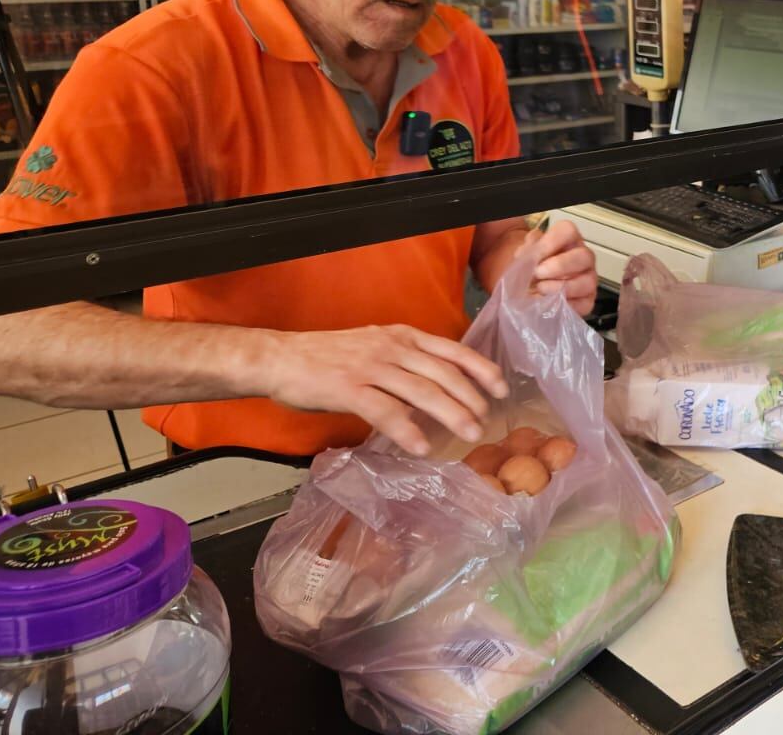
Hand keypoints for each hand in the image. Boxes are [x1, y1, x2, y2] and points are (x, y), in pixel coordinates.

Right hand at [264, 325, 505, 455]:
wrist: (281, 357)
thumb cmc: (328, 357)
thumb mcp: (376, 346)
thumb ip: (407, 362)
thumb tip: (441, 387)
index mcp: (402, 336)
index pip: (453, 350)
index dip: (481, 369)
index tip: (501, 388)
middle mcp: (392, 347)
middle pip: (443, 374)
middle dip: (470, 399)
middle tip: (486, 423)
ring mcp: (371, 367)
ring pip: (422, 391)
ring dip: (450, 415)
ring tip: (470, 435)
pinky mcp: (348, 388)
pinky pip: (386, 410)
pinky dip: (408, 430)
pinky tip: (423, 446)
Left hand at [529, 219, 597, 316]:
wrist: (529, 291)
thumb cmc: (530, 269)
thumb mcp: (525, 255)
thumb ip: (526, 250)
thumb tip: (526, 254)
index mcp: (568, 241)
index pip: (568, 231)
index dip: (552, 241)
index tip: (535, 255)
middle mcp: (583, 258)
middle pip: (584, 256)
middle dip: (560, 265)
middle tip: (538, 273)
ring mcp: (588, 280)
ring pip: (588, 281)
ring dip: (563, 287)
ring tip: (541, 290)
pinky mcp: (587, 301)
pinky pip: (584, 304)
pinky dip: (566, 306)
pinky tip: (550, 305)